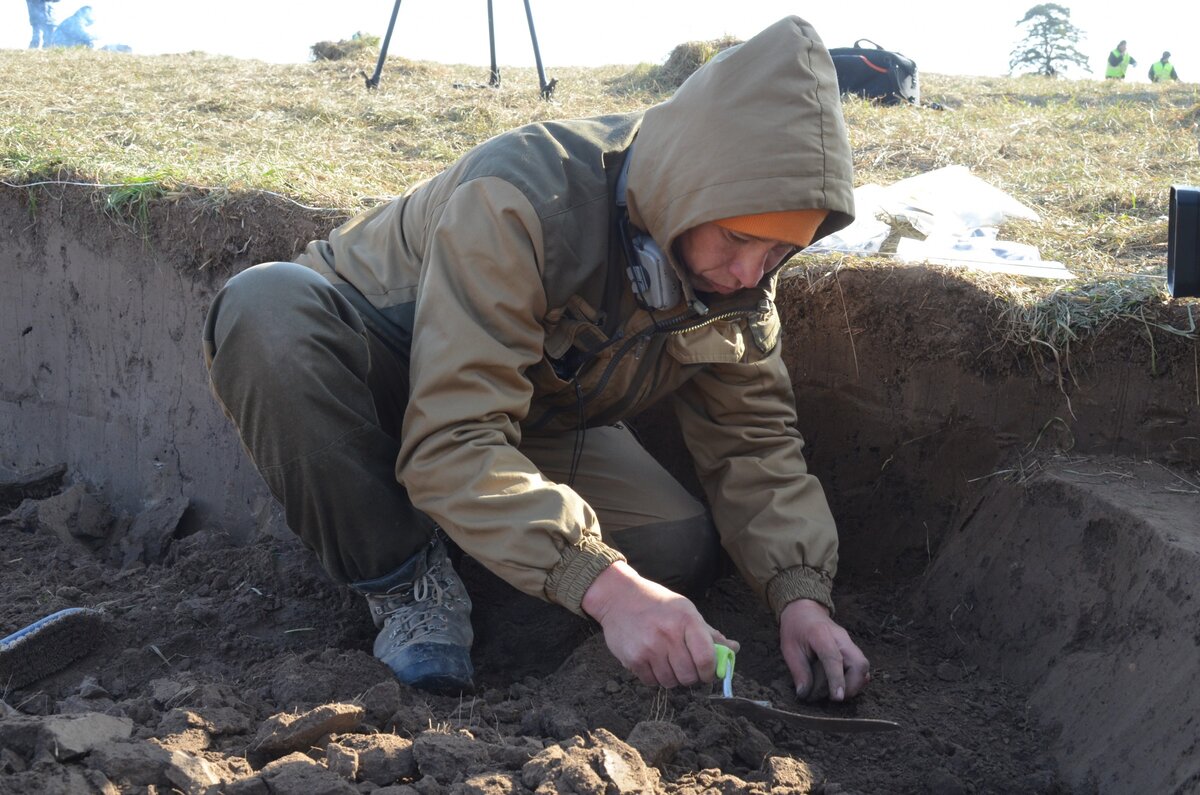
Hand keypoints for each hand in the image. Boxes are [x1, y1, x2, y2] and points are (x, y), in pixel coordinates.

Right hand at [581, 561, 737, 687]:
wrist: (618, 597)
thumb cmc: (656, 603)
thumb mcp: (685, 610)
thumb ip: (709, 633)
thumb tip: (733, 648)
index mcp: (687, 620)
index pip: (706, 658)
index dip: (710, 672)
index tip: (708, 673)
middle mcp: (669, 635)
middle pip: (689, 676)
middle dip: (690, 677)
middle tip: (686, 668)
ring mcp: (650, 648)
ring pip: (670, 682)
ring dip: (671, 677)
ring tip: (667, 662)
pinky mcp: (633, 658)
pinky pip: (651, 682)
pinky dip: (654, 677)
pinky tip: (652, 662)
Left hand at [779, 598, 869, 701]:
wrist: (804, 611)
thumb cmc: (796, 629)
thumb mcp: (789, 649)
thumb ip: (798, 671)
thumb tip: (804, 694)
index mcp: (821, 634)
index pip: (834, 658)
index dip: (837, 679)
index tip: (837, 698)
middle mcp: (841, 638)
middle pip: (859, 663)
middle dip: (852, 685)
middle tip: (835, 697)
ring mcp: (849, 642)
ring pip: (863, 666)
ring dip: (855, 684)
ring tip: (838, 692)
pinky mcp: (852, 648)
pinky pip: (861, 666)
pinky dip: (856, 679)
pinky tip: (844, 684)